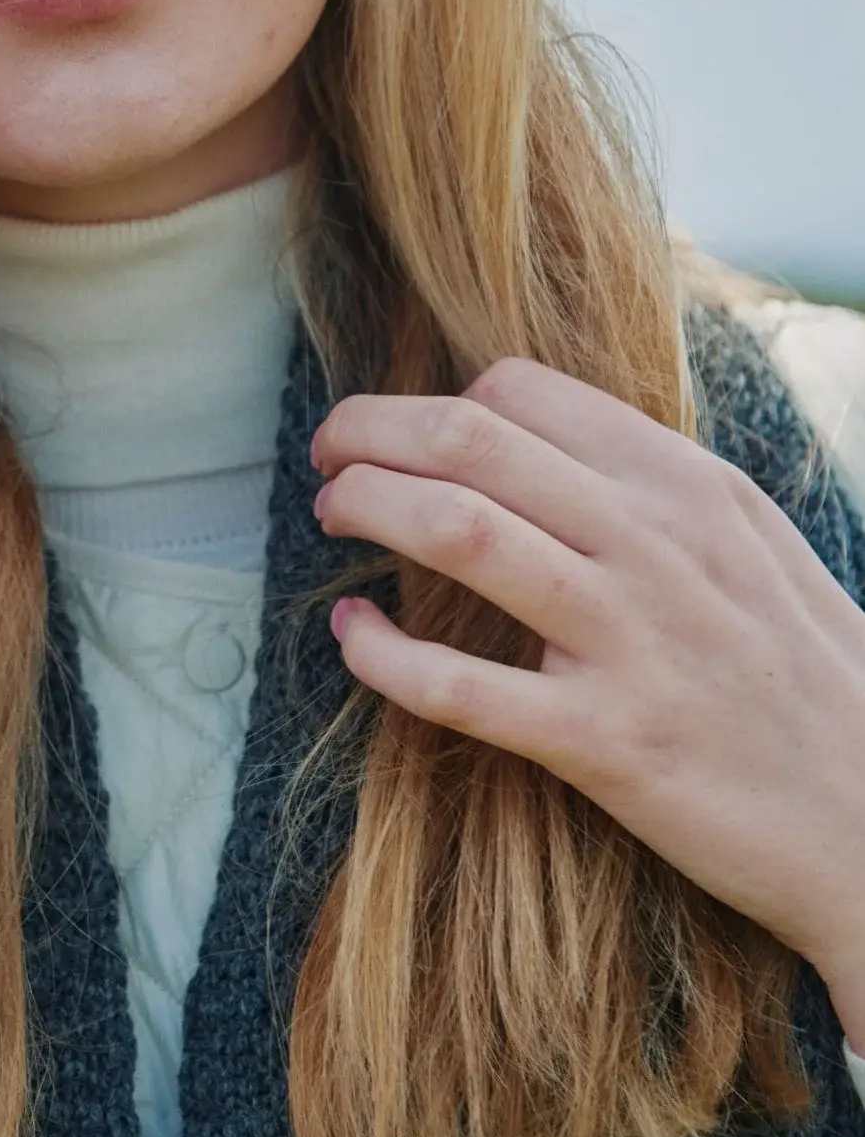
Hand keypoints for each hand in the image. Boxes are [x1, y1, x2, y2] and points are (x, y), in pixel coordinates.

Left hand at [311, 358, 864, 1045]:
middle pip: (470, 439)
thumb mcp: (749, 545)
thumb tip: (529, 440)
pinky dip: (381, 653)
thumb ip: (649, 488)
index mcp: (688, 485)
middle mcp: (656, 544)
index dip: (433, 401)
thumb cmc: (808, 679)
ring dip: (366, 506)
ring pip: (456, 529)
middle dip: (370, 431)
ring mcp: (629, 642)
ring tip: (331, 514)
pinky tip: (351, 634)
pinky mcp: (604, 745)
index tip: (397, 432)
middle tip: (328, 454)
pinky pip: (458, 687)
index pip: (522, 391)